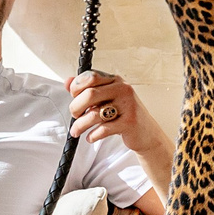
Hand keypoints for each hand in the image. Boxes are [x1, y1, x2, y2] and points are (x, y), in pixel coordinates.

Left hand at [65, 69, 175, 203]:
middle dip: (76, 108)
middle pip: (89, 94)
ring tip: (76, 131)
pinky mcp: (129, 122)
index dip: (76, 88)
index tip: (74, 99)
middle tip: (74, 116)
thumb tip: (67, 81)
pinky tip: (90, 137)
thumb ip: (87, 89)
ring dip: (80, 125)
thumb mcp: (106, 98)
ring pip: (94, 114)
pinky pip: (103, 129)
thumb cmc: (123, 114)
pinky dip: (93, 135)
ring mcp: (128, 105)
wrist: (146, 132)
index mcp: (115, 80)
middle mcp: (122, 89)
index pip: (90, 77)